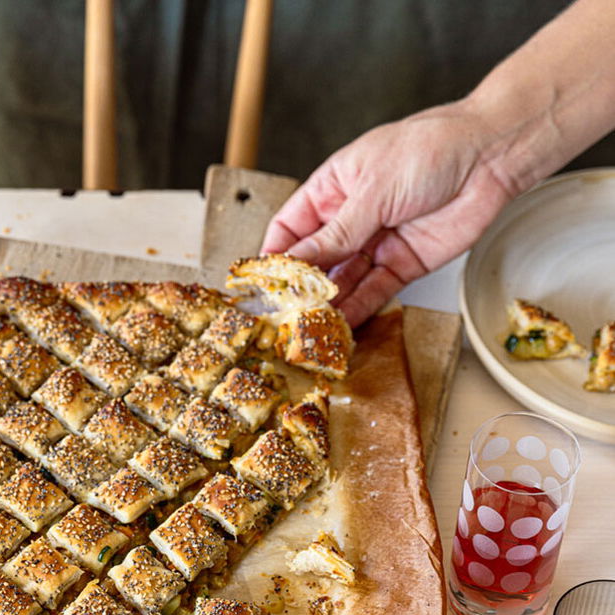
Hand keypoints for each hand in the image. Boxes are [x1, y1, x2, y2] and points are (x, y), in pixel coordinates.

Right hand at [261, 100, 518, 325]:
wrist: (490, 156)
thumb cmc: (429, 150)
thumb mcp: (371, 191)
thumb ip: (335, 235)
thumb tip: (295, 263)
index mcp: (333, 189)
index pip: (290, 228)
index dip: (275, 255)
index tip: (264, 282)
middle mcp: (350, 219)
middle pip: (315, 260)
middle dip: (301, 287)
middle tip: (286, 313)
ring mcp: (376, 243)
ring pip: (343, 280)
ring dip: (328, 303)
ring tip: (311, 325)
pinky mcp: (402, 264)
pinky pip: (374, 291)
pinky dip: (359, 308)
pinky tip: (342, 324)